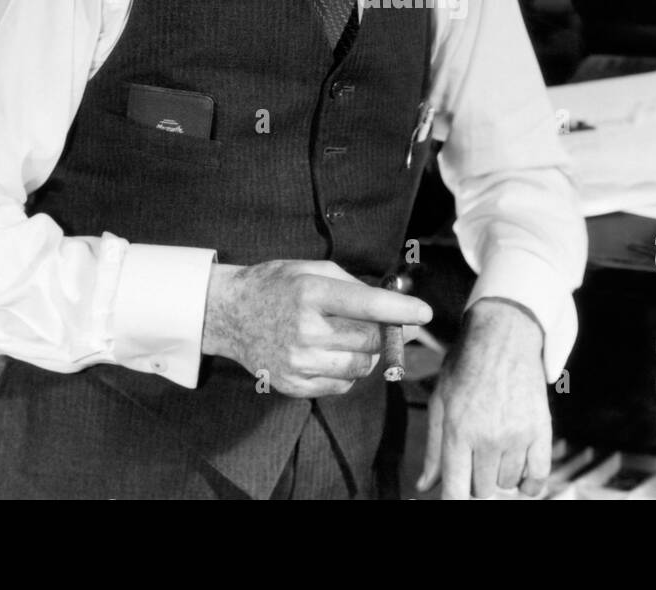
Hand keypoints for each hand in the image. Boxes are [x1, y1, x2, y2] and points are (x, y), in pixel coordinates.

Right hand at [202, 260, 432, 397]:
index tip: (425, 312)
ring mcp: (298, 362)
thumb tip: (394, 305)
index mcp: (311, 293)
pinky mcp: (294, 385)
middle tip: (398, 323)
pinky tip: (334, 353)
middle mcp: (305, 330)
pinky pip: (342, 385)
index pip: (368, 304)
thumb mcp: (313, 270)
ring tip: (355, 336)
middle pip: (371, 339)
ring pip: (362, 366)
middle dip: (391, 331)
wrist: (230, 314)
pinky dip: (349, 370)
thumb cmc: (277, 286)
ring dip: (370, 353)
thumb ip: (354, 286)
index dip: (402, 309)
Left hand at [418, 298, 549, 499]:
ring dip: (500, 476)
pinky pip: (538, 476)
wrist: (504, 337)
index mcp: (458, 432)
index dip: (454, 501)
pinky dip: (529, 482)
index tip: (457, 496)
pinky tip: (520, 473)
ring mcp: (517, 436)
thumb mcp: (440, 402)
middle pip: (482, 490)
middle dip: (475, 481)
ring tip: (495, 450)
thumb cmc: (467, 366)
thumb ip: (433, 448)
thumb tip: (424, 485)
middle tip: (474, 458)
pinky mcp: (541, 430)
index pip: (456, 492)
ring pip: (508, 484)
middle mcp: (488, 438)